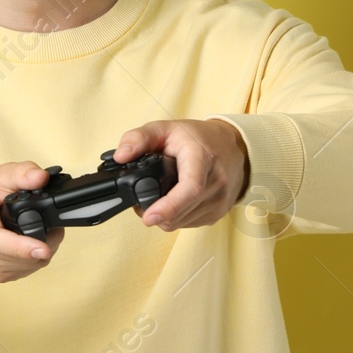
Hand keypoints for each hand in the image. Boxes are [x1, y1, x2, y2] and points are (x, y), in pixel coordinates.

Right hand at [0, 162, 65, 282]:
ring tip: (45, 233)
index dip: (21, 248)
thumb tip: (41, 178)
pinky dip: (34, 260)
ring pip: (24, 267)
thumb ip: (22, 173)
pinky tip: (33, 245)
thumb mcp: (0, 175)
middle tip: (55, 229)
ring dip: (41, 253)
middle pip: (15, 257)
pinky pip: (23, 272)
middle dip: (43, 246)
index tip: (43, 249)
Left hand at [113, 119, 249, 231]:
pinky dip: (176, 217)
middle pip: (181, 211)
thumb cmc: (198, 138)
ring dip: (164, 216)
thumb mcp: (166, 128)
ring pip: (181, 222)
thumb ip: (139, 138)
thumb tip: (120, 156)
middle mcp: (216, 181)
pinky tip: (174, 200)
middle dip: (154, 211)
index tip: (148, 216)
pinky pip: (189, 224)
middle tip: (140, 201)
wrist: (232, 146)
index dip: (168, 206)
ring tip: (159, 195)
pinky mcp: (219, 213)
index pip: (190, 188)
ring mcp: (220, 200)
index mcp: (203, 158)